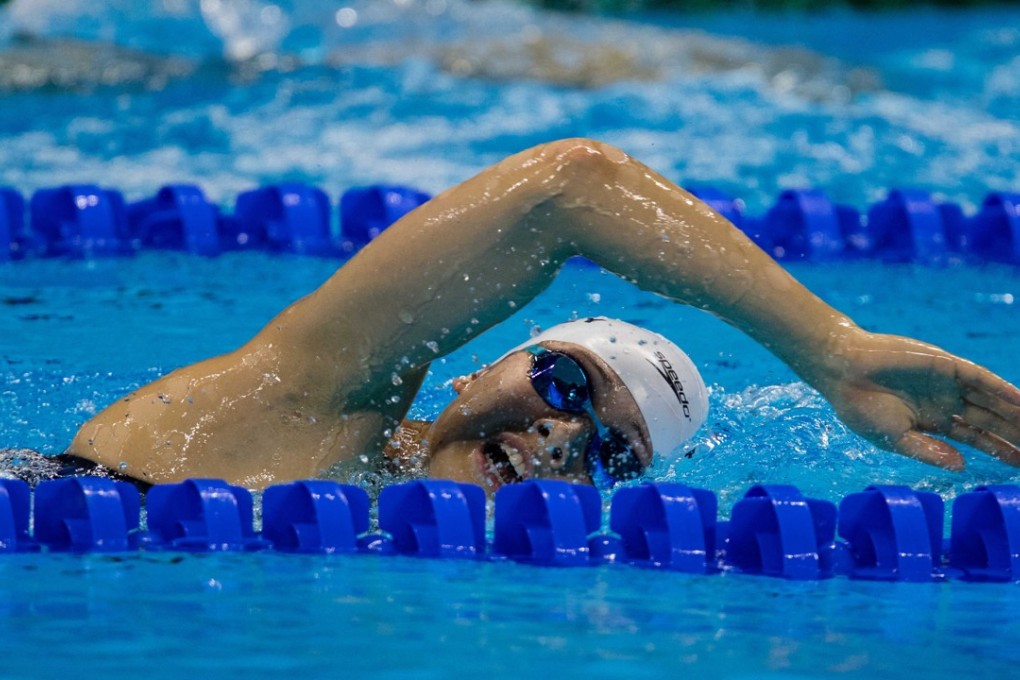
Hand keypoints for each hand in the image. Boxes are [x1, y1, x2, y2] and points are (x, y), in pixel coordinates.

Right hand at [816, 331, 1019, 469]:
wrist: (842, 372)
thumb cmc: (860, 408)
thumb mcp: (894, 439)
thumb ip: (929, 452)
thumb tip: (963, 465)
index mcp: (933, 423)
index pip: (977, 438)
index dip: (1001, 450)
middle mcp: (946, 403)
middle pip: (990, 421)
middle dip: (1014, 434)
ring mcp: (948, 383)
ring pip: (990, 401)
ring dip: (1014, 413)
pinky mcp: (946, 365)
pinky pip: (981, 378)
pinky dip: (1002, 389)